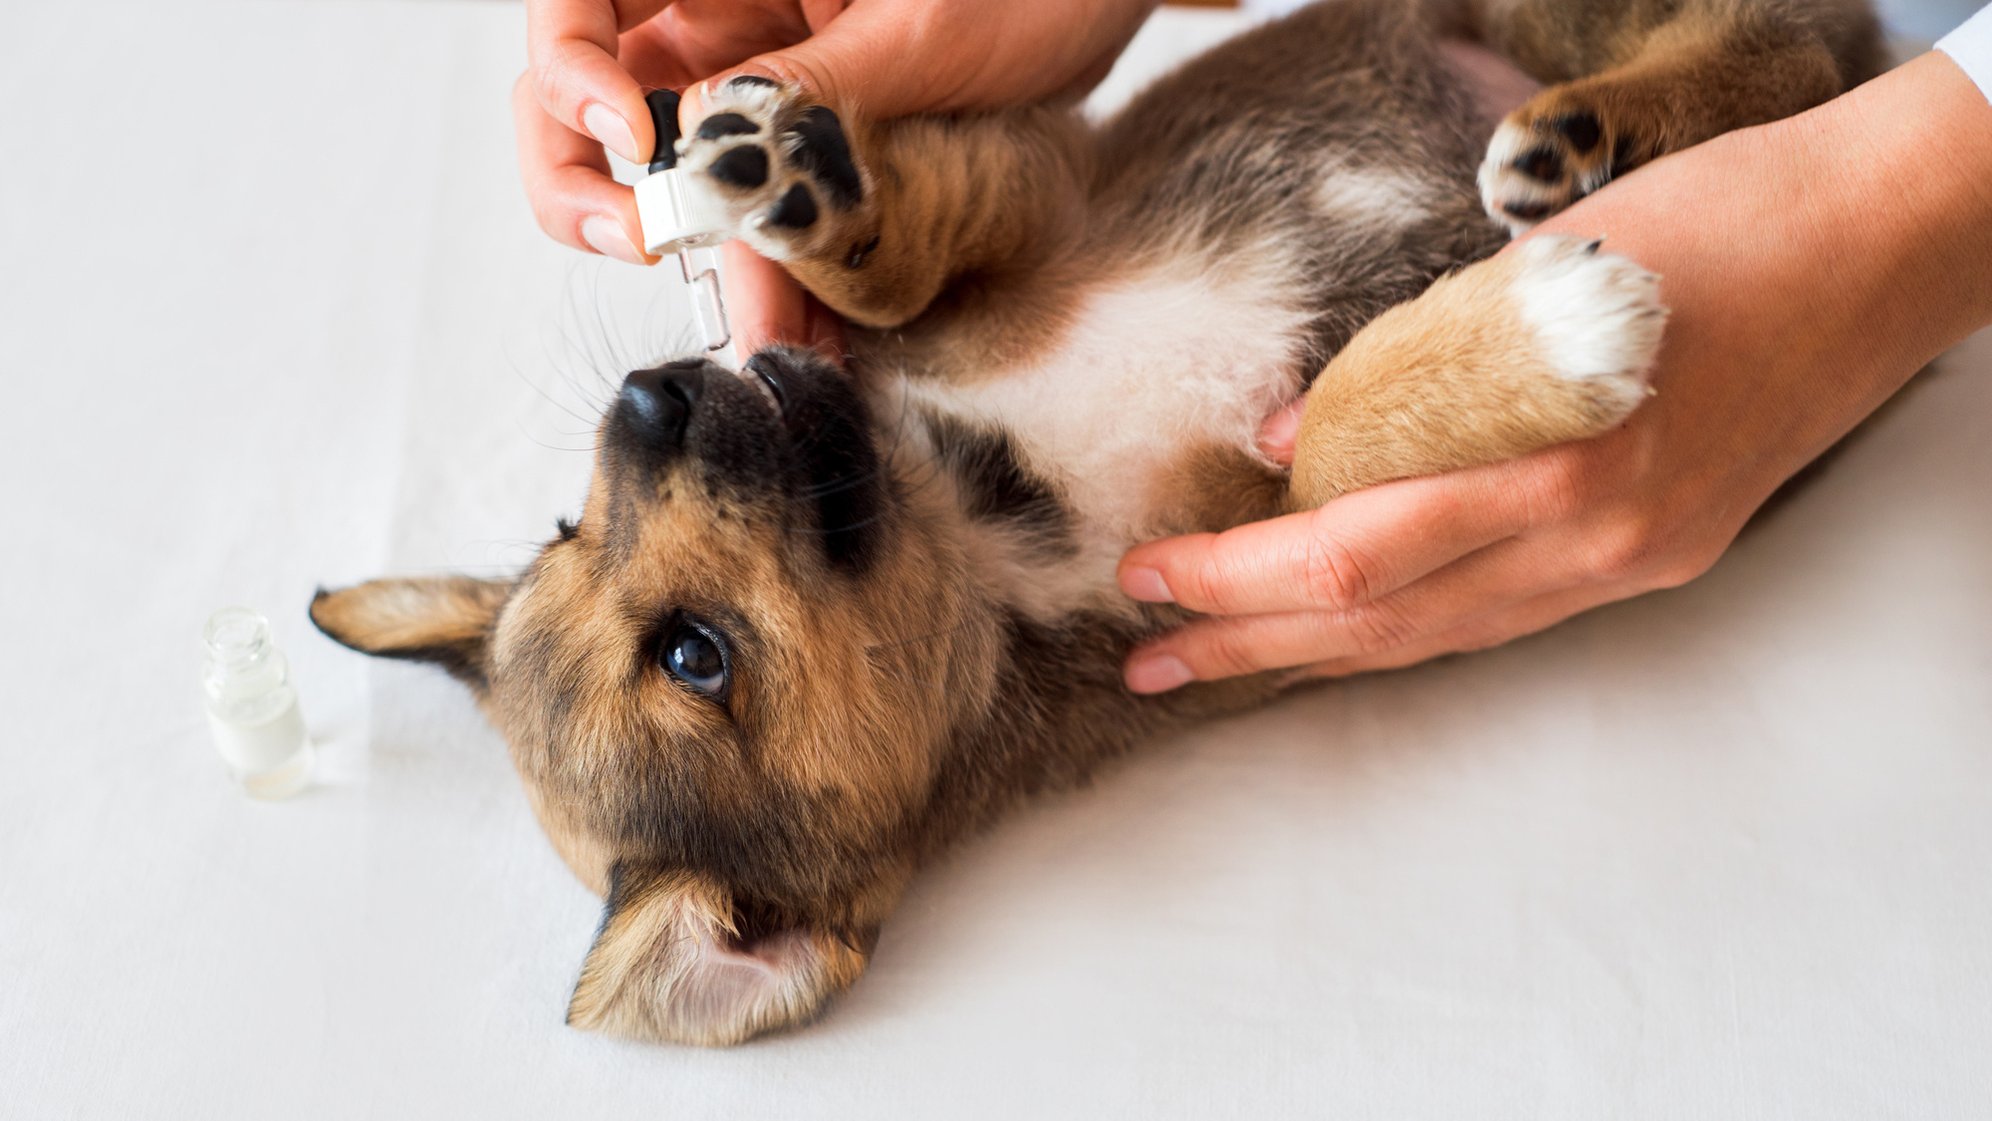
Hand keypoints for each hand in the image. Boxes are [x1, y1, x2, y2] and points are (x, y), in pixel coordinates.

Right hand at [515, 0, 1155, 351]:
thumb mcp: (918, 27)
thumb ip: (808, 94)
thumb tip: (705, 173)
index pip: (572, 3)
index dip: (564, 71)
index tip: (632, 136)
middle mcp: (716, 14)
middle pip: (583, 104)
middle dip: (598, 191)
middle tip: (652, 252)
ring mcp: (757, 80)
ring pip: (680, 181)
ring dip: (710, 265)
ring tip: (767, 341)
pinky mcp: (811, 143)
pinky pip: (766, 216)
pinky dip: (779, 277)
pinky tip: (813, 339)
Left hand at [1116, 51, 1991, 693]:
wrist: (1883, 248)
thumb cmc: (1714, 224)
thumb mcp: (1536, 272)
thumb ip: (1405, 366)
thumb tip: (1285, 442)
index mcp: (1554, 458)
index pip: (1349, 552)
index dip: (1233, 573)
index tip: (1148, 568)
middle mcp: (1592, 541)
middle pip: (1380, 623)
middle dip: (1248, 641)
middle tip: (1147, 657)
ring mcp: (1629, 564)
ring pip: (1436, 637)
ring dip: (1313, 650)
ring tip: (1217, 657)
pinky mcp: (1651, 560)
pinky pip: (1495, 615)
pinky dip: (1402, 625)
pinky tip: (1340, 627)